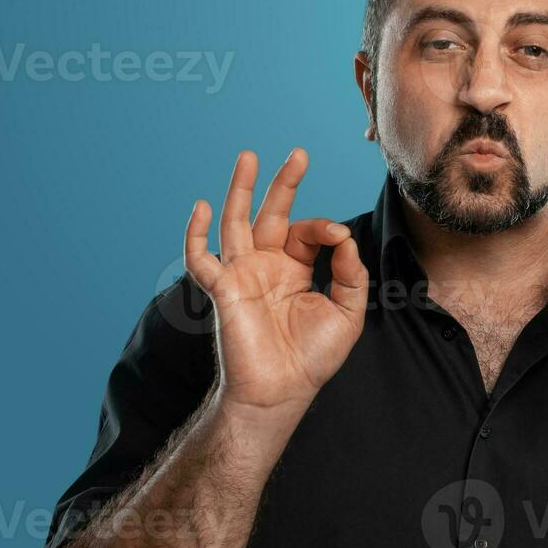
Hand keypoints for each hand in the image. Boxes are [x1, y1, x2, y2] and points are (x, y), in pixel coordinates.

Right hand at [184, 149, 367, 416]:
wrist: (282, 392)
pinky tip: (202, 208)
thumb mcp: (347, 313)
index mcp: (294, 271)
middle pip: (271, 215)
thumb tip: (345, 238)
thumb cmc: (312, 358)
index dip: (324, 228)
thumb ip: (350, 274)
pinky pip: (202, 259)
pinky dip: (196, 234)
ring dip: (241, 190)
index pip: (307, 233)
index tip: (339, 239)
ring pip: (237, 223)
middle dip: (282, 184)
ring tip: (248, 157)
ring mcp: (242, 276)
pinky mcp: (224, 291)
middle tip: (298, 154)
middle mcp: (266, 267)